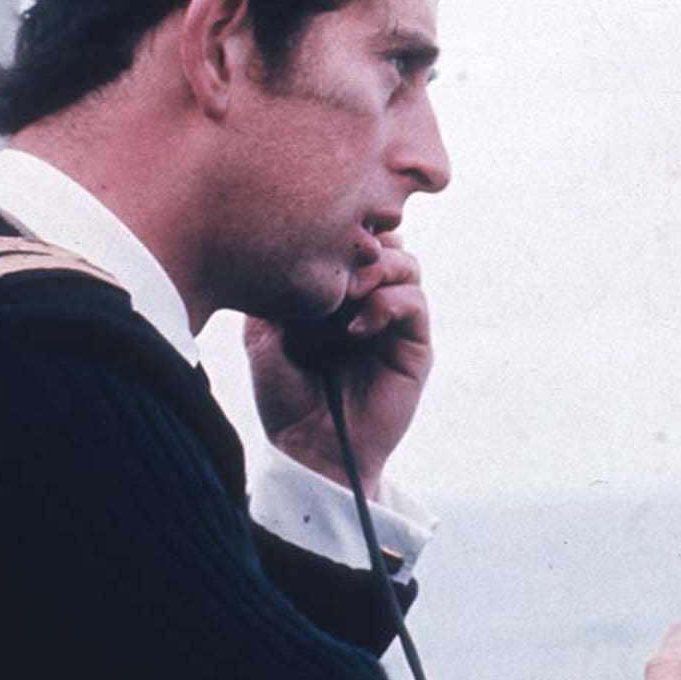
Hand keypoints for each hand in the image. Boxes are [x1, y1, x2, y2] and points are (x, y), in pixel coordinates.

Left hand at [245, 233, 430, 498]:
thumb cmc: (285, 397)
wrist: (308, 449)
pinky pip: (416, 302)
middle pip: (387, 241)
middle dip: (362, 243)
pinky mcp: (415, 347)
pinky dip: (388, 302)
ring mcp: (396, 323)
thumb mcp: (264, 334)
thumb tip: (286, 246)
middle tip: (334, 264)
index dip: (342, 230)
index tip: (313, 237)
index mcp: (339, 294)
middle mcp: (371, 302)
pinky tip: (356, 328)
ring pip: (408, 263)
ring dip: (377, 268)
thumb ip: (277, 289)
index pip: (355, 240)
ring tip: (347, 294)